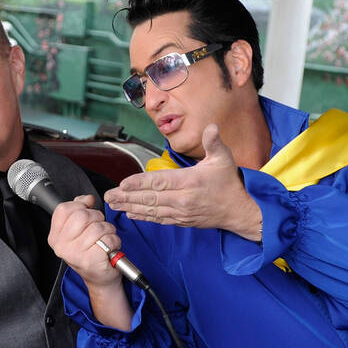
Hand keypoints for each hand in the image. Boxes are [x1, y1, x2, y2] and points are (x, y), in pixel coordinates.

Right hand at [48, 195, 121, 288]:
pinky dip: (114, 241)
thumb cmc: (90, 252)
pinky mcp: (90, 260)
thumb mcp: (79, 230)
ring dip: (108, 231)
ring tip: (105, 240)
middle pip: (82, 215)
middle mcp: (61, 245)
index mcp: (55, 236)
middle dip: (97, 218)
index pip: (64, 209)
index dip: (80, 206)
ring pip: (97, 226)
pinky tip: (109, 248)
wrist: (99, 277)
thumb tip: (87, 198)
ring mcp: (74, 253)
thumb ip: (80, 209)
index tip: (87, 214)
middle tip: (99, 229)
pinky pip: (107, 239)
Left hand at [104, 124, 262, 239]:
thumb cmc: (229, 182)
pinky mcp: (181, 221)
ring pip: (151, 210)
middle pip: (150, 198)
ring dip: (130, 207)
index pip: (160, 182)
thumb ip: (213, 142)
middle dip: (127, 197)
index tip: (123, 183)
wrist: (239, 210)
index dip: (139, 183)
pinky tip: (130, 214)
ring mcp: (181, 212)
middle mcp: (183, 199)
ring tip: (114, 204)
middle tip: (109, 195)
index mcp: (190, 181)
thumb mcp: (223, 158)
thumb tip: (211, 127)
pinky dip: (143, 217)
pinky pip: (158, 219)